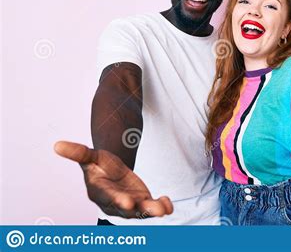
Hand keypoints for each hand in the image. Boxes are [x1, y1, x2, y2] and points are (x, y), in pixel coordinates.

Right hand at [54, 141, 172, 217]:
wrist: (112, 170)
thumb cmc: (99, 163)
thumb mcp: (90, 155)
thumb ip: (77, 152)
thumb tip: (57, 145)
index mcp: (99, 193)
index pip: (108, 198)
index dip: (118, 200)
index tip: (128, 202)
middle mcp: (114, 203)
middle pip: (126, 208)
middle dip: (137, 210)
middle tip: (149, 208)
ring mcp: (129, 205)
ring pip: (141, 211)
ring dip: (153, 210)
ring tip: (164, 208)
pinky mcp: (141, 203)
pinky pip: (152, 207)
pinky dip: (162, 206)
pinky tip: (169, 204)